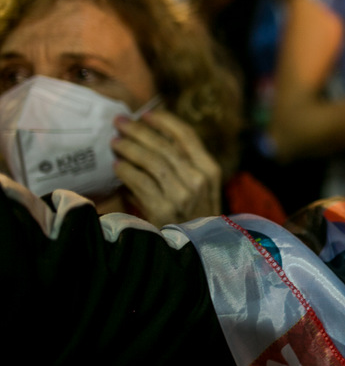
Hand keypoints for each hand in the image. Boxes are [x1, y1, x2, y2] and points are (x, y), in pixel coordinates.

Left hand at [112, 109, 221, 225]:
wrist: (196, 251)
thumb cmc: (194, 215)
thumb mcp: (199, 187)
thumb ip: (183, 164)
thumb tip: (150, 137)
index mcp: (209, 170)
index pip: (187, 136)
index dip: (164, 121)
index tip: (146, 114)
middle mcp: (198, 180)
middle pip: (165, 146)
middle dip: (139, 130)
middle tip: (120, 121)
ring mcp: (181, 195)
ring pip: (151, 161)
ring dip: (129, 148)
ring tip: (114, 141)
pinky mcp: (163, 210)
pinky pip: (140, 183)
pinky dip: (126, 172)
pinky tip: (117, 166)